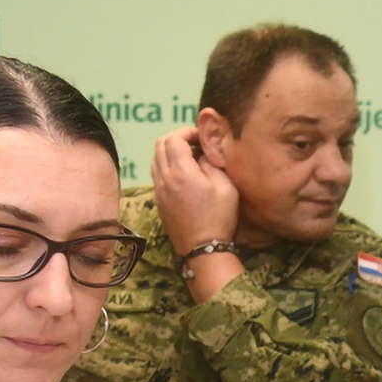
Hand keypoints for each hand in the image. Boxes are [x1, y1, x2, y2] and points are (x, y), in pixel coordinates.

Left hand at [150, 127, 240, 254]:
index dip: (187, 131)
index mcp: (181, 172)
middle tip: (193, 143)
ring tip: (188, 158)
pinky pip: (156, 174)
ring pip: (155, 159)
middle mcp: (165, 179)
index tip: (201, 137)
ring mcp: (159, 191)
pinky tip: (183, 174)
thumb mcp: (226, 187)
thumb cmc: (219, 218)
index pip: (174, 139)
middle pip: (159, 145)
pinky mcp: (158, 201)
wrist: (202, 250)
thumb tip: (201, 155)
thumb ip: (211, 164)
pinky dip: (166, 166)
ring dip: (169, 152)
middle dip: (176, 138)